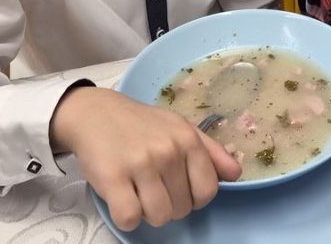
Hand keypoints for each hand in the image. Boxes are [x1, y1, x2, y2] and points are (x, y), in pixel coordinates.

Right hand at [49, 87, 240, 230]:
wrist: (94, 113)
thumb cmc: (140, 124)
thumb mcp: (179, 127)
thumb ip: (210, 152)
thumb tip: (236, 174)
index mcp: (187, 139)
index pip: (208, 190)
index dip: (194, 197)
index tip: (178, 188)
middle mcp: (168, 151)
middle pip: (182, 208)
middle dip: (169, 204)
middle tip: (152, 185)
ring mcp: (140, 164)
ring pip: (159, 216)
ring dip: (148, 212)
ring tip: (137, 190)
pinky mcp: (113, 177)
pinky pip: (129, 218)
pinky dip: (126, 216)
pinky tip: (122, 196)